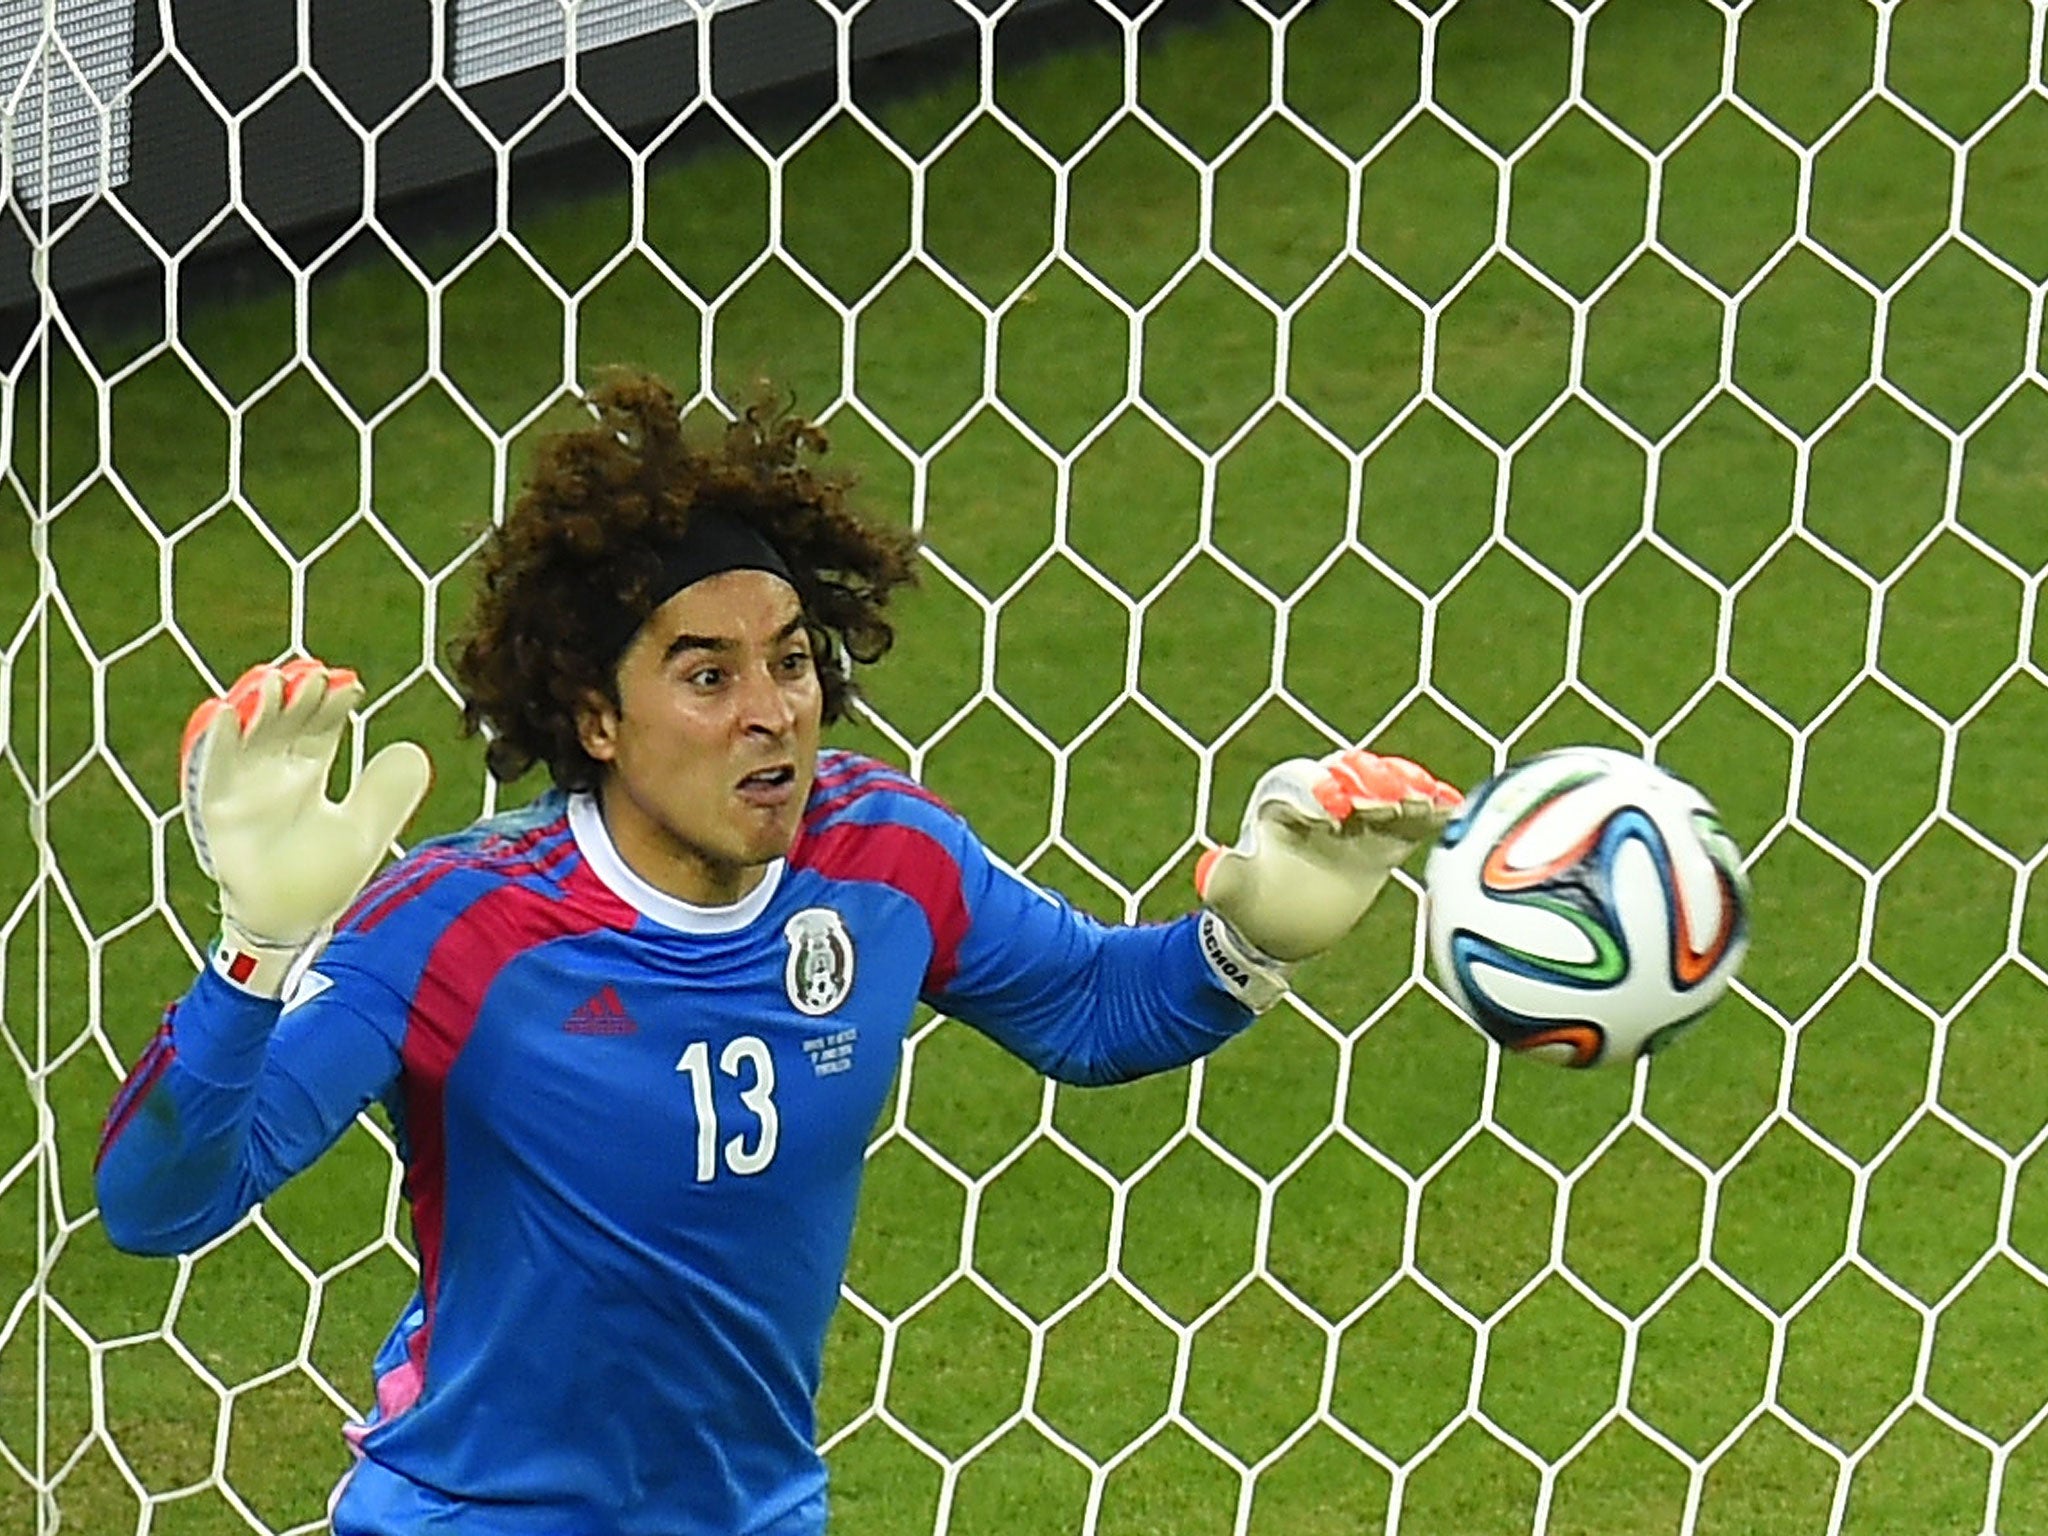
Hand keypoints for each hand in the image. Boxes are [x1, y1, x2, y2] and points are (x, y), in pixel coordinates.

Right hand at [180, 660, 431, 994]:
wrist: (285, 924)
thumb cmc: (319, 879)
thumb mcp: (363, 832)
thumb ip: (387, 794)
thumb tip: (415, 751)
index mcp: (309, 772)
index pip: (322, 725)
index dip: (333, 702)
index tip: (350, 684)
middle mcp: (274, 771)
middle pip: (285, 720)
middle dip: (299, 695)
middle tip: (314, 674)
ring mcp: (244, 786)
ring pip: (249, 734)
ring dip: (260, 706)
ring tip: (275, 681)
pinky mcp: (216, 807)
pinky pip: (212, 768)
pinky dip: (217, 739)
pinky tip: (226, 710)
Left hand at [1197, 749, 1462, 963]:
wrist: (1277, 927)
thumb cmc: (1250, 905)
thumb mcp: (1233, 894)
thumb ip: (1225, 881)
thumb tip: (1211, 873)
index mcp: (1284, 799)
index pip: (1308, 783)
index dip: (1326, 789)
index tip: (1343, 806)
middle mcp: (1324, 798)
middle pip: (1356, 778)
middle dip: (1376, 784)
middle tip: (1395, 802)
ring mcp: (1358, 816)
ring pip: (1389, 792)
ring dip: (1410, 793)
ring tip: (1430, 804)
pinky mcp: (1385, 837)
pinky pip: (1412, 820)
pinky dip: (1431, 813)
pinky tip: (1452, 813)